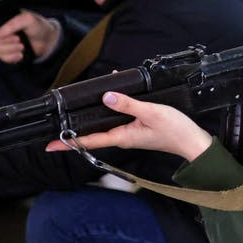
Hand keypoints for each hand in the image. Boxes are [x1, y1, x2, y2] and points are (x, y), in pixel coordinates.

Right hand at [0, 10, 59, 63]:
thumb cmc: (38, 26)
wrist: (48, 40)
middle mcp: (1, 32)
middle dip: (7, 43)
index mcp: (3, 22)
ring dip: (11, 50)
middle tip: (19, 40)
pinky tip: (20, 55)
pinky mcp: (9, 54)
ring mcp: (4, 44)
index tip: (5, 33)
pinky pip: (3, 58)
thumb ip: (13, 24)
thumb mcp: (28, 19)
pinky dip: (12, 58)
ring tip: (22, 46)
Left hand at [43, 91, 213, 160]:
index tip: (49, 145)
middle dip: (74, 129)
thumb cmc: (175, 130)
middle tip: (56, 126)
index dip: (67, 142)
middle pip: (92, 134)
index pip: (89, 140)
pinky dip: (110, 110)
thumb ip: (128, 104)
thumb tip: (106, 97)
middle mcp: (123, 137)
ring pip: (104, 126)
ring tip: (78, 108)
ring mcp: (129, 134)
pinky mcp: (137, 129)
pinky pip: (117, 120)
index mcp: (122, 136)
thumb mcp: (151, 113)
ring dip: (91, 117)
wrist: (193, 141)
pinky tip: (112, 99)